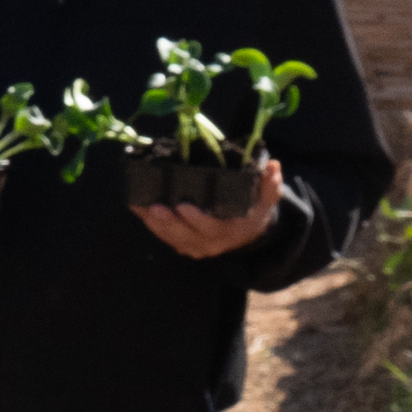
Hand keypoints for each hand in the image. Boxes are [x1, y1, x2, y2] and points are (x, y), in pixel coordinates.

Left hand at [135, 158, 281, 258]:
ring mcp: (195, 246)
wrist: (248, 232)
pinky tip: (138, 209)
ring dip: (155, 223)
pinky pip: (165, 236)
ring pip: (172, 238)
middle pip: (186, 236)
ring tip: (142, 207)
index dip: (197, 220)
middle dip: (169, 222)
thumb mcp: (267, 198)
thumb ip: (270, 184)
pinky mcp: (183, 244)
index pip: (212, 229)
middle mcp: (211, 243)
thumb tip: (273, 166)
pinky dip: (151, 224)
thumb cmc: (254, 210)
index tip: (184, 206)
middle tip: (156, 207)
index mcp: (231, 231)